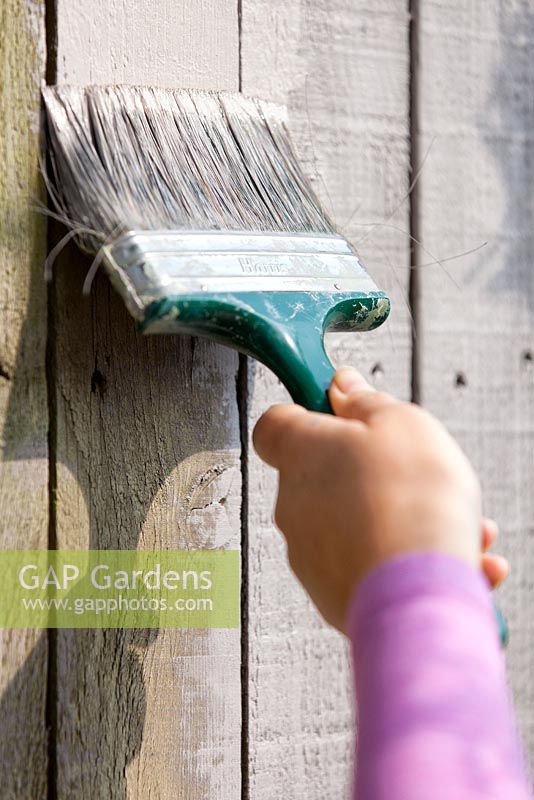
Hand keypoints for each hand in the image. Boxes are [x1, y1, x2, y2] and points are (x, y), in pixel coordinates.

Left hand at [253, 367, 508, 631]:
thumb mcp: (400, 422)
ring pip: (353, 524)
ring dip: (397, 519)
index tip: (340, 411)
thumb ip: (367, 401)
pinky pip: (368, 565)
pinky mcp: (332, 596)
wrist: (416, 592)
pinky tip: (451, 558)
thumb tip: (344, 387)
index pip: (276, 425)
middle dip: (370, 473)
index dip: (307, 414)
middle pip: (325, 476)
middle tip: (416, 475)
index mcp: (300, 453)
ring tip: (455, 526)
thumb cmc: (410, 500)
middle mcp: (293, 505)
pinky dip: (403, 560)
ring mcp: (309, 555)